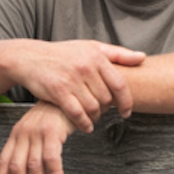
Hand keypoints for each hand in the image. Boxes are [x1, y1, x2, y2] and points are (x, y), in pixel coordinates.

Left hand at [0, 101, 76, 173]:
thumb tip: (28, 172)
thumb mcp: (37, 128)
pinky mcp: (52, 131)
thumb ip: (30, 146)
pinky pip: (51, 158)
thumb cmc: (56, 113)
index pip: (3, 161)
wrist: (70, 94)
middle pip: (16, 168)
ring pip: (33, 166)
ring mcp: (37, 132)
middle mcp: (23, 133)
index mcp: (16, 134)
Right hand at [13, 41, 144, 132]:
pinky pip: (77, 113)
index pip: (120, 84)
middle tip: (103, 113)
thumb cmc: (64, 53)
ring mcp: (71, 79)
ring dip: (95, 117)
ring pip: (93, 107)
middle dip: (107, 109)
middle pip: (106, 98)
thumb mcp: (91, 47)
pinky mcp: (58, 91)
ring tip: (94, 119)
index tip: (127, 112)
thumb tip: (142, 57)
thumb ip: (117, 54)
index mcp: (97, 56)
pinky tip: (86, 126)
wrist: (30, 57)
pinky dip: (84, 123)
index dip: (126, 101)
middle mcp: (86, 67)